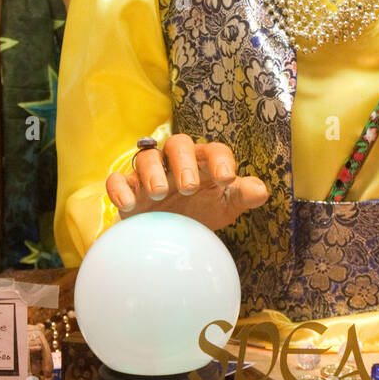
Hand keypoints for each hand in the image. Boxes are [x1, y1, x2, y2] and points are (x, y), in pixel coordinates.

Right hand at [105, 134, 267, 232]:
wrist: (169, 236)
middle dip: (183, 162)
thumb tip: (261, 191)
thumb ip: (241, 196)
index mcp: (204, 162)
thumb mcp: (224, 206)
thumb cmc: (201, 212)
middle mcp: (175, 162)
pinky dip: (120, 188)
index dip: (221, 161)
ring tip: (159, 193)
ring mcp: (149, 174)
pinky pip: (117, 180)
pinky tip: (128, 205)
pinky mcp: (128, 189)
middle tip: (188, 187)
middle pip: (178, 144)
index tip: (227, 180)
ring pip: (146, 157)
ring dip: (152, 172)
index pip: (215, 150)